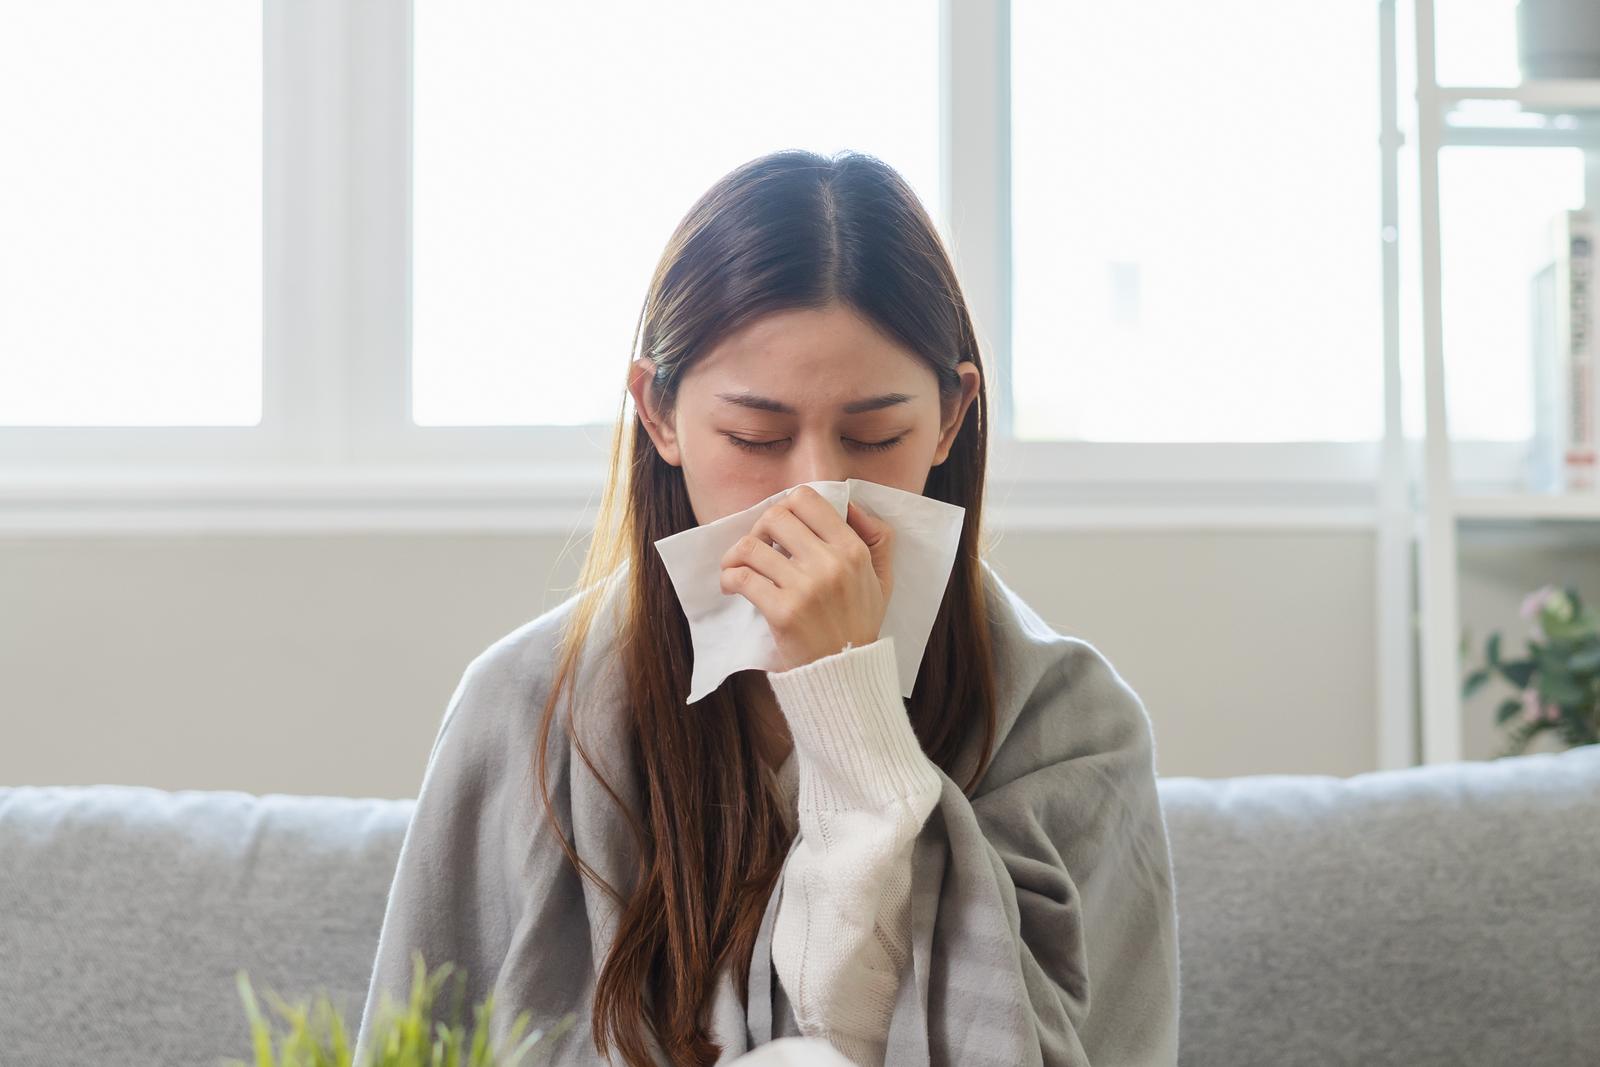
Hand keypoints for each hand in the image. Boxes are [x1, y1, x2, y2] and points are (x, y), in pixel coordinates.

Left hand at [719, 484, 894, 671]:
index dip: (786, 506)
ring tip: (737, 567)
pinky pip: (742, 577)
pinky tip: (732, 586)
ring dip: (736, 555)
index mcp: (853, 549)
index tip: (781, 529)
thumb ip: (877, 537)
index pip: (807, 499)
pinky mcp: (782, 612)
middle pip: (775, 517)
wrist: (847, 673)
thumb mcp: (882, 579)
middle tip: (759, 549)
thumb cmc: (859, 623)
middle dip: (759, 528)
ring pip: (751, 546)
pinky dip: (729, 578)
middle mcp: (830, 563)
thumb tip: (850, 504)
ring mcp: (805, 588)